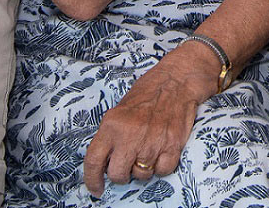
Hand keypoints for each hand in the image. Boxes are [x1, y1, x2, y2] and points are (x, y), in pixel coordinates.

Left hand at [83, 47, 211, 188]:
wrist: (176, 80)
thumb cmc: (147, 93)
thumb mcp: (120, 110)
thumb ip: (111, 136)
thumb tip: (105, 162)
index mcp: (112, 124)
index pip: (94, 160)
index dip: (92, 179)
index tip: (96, 188)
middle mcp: (130, 135)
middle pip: (117, 174)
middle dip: (121, 174)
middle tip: (127, 164)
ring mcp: (152, 141)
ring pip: (141, 175)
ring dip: (143, 168)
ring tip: (147, 150)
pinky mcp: (172, 145)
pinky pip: (162, 171)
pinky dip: (161, 166)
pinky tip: (161, 152)